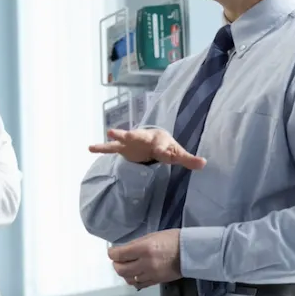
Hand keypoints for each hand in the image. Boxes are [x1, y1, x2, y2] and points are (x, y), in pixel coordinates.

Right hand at [89, 128, 205, 169]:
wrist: (153, 140)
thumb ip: (189, 159)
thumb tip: (205, 163)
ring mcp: (131, 142)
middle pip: (139, 135)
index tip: (167, 155)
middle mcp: (143, 137)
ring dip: (118, 135)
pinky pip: (111, 148)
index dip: (165, 152)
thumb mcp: (177, 153)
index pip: (162, 147)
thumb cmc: (166, 146)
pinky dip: (101, 148)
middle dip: (134, 135)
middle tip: (129, 133)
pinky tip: (90, 148)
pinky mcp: (123, 149)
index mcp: (158, 139)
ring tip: (110, 131)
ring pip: (123, 138)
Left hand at [108, 229, 181, 289]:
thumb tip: (124, 250)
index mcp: (144, 248)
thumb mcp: (152, 236)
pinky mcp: (156, 281)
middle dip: (116, 264)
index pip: (120, 254)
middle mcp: (146, 263)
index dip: (112, 253)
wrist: (190, 252)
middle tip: (117, 260)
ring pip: (129, 279)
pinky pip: (140, 285)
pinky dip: (134, 280)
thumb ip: (137, 244)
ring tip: (125, 267)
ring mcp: (151, 274)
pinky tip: (134, 275)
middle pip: (121, 269)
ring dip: (124, 274)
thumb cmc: (172, 239)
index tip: (111, 252)